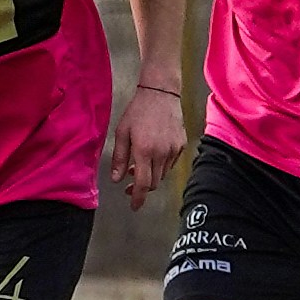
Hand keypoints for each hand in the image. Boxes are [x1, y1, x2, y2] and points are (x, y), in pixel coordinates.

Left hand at [106, 85, 188, 208]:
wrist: (160, 93)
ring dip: (151, 175)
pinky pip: (171, 163)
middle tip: (129, 185)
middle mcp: (161, 153)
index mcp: (144, 150)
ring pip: (162, 174)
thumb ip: (119, 158)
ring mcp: (174, 150)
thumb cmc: (138, 111)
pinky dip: (161, 165)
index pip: (143, 184)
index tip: (134, 206)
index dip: (138, 198)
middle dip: (142, 188)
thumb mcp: (122, 133)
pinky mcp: (181, 145)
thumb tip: (117, 179)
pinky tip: (153, 154)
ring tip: (139, 164)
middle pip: (153, 183)